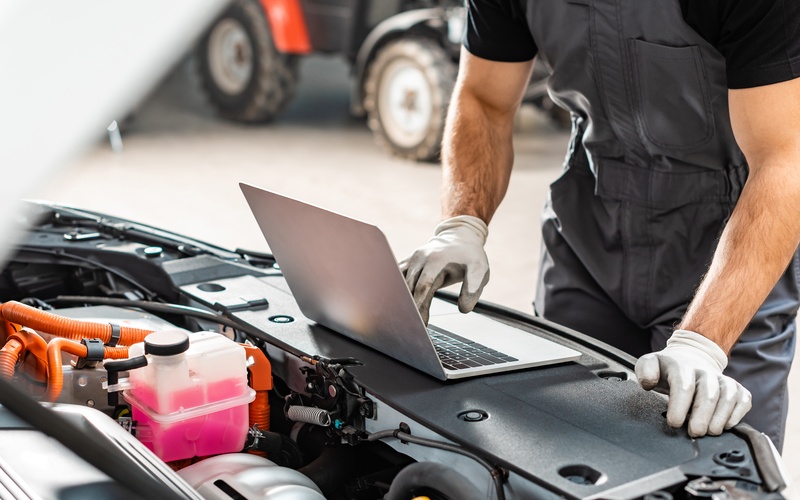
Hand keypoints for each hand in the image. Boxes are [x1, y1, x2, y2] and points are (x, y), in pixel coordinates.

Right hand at [399, 215, 489, 324]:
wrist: (459, 236)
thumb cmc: (470, 255)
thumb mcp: (480, 269)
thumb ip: (473, 288)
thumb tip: (464, 309)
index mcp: (436, 260)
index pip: (423, 286)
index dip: (419, 305)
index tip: (420, 323)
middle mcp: (420, 259)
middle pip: (409, 288)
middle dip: (410, 309)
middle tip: (413, 328)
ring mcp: (412, 260)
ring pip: (400, 283)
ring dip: (401, 302)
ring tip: (405, 321)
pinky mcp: (408, 262)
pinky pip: (397, 278)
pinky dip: (396, 291)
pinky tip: (398, 306)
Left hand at [635, 330, 751, 436]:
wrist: (691, 357)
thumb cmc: (669, 368)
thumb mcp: (650, 364)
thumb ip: (645, 370)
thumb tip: (648, 382)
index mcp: (682, 366)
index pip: (683, 386)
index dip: (680, 407)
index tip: (674, 423)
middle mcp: (705, 371)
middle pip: (709, 394)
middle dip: (702, 417)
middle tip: (694, 433)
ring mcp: (723, 379)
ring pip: (729, 397)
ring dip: (720, 418)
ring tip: (709, 432)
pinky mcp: (737, 388)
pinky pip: (743, 400)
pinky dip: (736, 415)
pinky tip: (725, 425)